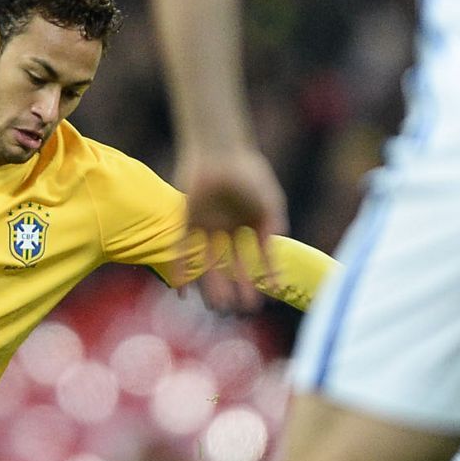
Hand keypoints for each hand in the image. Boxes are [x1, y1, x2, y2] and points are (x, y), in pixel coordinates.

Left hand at [177, 146, 287, 311]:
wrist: (217, 149)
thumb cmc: (247, 170)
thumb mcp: (269, 198)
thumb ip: (274, 221)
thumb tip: (278, 243)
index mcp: (250, 224)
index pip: (259, 256)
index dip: (266, 274)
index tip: (271, 294)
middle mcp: (229, 229)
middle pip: (233, 264)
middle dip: (238, 287)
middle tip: (242, 310)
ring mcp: (207, 227)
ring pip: (209, 263)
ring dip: (213, 286)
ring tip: (218, 308)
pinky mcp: (187, 221)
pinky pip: (183, 250)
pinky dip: (181, 270)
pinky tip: (182, 291)